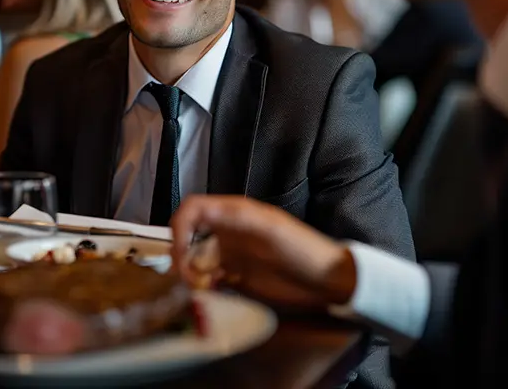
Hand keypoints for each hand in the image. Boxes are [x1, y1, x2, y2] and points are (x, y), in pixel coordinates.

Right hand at [171, 195, 356, 309]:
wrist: (329, 280)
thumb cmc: (302, 249)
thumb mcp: (272, 229)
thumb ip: (238, 219)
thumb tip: (200, 211)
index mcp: (233, 214)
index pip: (193, 210)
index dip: (178, 226)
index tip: (178, 252)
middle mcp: (227, 232)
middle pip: (188, 236)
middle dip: (180, 256)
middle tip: (185, 280)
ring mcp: (231, 255)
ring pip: (194, 260)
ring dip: (189, 274)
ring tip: (197, 291)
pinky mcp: (236, 278)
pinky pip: (208, 280)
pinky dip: (202, 287)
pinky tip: (208, 296)